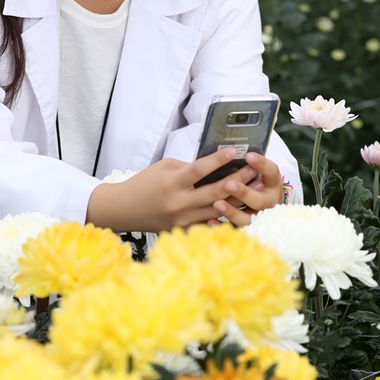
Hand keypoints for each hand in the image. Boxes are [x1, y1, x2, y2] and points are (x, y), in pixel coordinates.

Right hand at [86, 147, 258, 232]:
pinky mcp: (185, 230)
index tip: (235, 150)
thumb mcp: (164, 168)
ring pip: (218, 210)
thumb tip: (214, 166)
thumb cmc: (144, 184)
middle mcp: (179, 203)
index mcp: (172, 183)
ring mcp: (183, 220)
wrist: (124, 209)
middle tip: (254, 169)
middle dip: (238, 179)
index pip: (199, 169)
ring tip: (254, 187)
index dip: (218, 159)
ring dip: (238, 198)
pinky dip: (226, 216)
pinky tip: (242, 208)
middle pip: (215, 192)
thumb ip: (188, 168)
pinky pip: (210, 223)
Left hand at [209, 152, 282, 227]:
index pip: (271, 172)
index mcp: (272, 183)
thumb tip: (231, 151)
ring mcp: (259, 217)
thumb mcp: (258, 170)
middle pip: (259, 200)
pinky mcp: (247, 228)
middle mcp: (268, 201)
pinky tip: (210, 221)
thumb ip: (248, 164)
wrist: (266, 205)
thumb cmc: (256, 180)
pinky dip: (222, 226)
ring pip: (247, 218)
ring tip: (217, 204)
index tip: (248, 155)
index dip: (261, 164)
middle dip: (244, 192)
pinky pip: (234, 230)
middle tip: (229, 184)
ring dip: (231, 212)